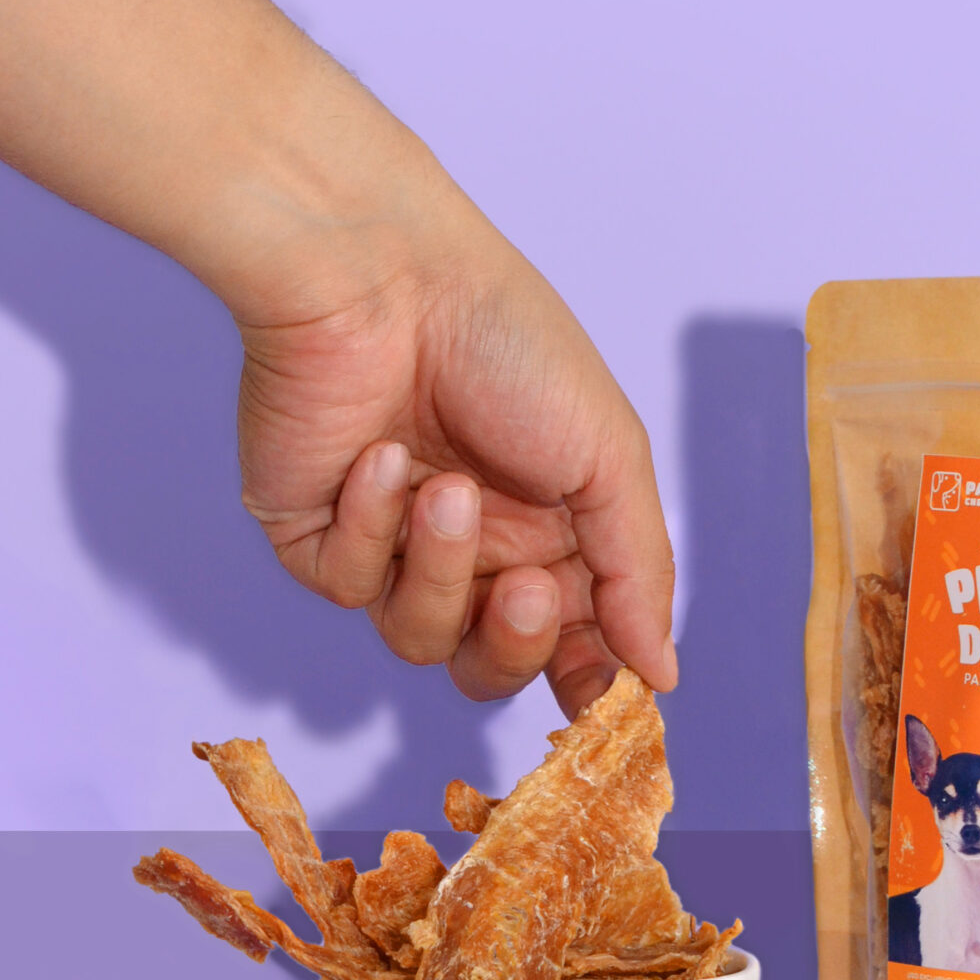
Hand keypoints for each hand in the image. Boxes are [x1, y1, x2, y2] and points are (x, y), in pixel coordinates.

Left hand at [233, 190, 676, 717]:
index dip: (588, 684)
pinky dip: (371, 525)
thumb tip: (665, 676)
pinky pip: (347, 585)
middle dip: (512, 641)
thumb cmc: (504, 339)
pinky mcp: (314, 533)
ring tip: (444, 488)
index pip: (574, 641)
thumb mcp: (609, 451)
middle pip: (492, 664)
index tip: (605, 705)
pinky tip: (379, 454)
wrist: (381, 274)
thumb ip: (640, 571)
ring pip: (416, 638)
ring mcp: (389, 543)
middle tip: (523, 587)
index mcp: (551, 525)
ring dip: (437, 567)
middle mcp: (472, 543)